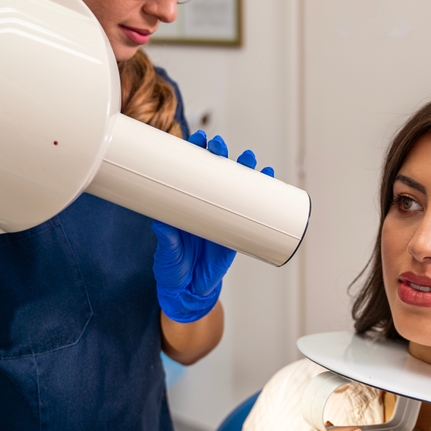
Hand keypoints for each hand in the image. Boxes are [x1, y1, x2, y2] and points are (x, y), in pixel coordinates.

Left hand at [152, 130, 273, 322]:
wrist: (189, 291)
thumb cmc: (173, 267)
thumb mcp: (166, 252)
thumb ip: (165, 238)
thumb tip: (161, 223)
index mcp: (185, 202)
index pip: (191, 170)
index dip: (196, 151)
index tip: (198, 139)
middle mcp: (205, 203)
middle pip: (215, 171)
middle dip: (220, 154)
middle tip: (219, 146)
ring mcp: (223, 215)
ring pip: (237, 185)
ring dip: (245, 168)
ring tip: (249, 158)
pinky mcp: (238, 230)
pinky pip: (253, 208)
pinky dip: (264, 191)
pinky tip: (269, 177)